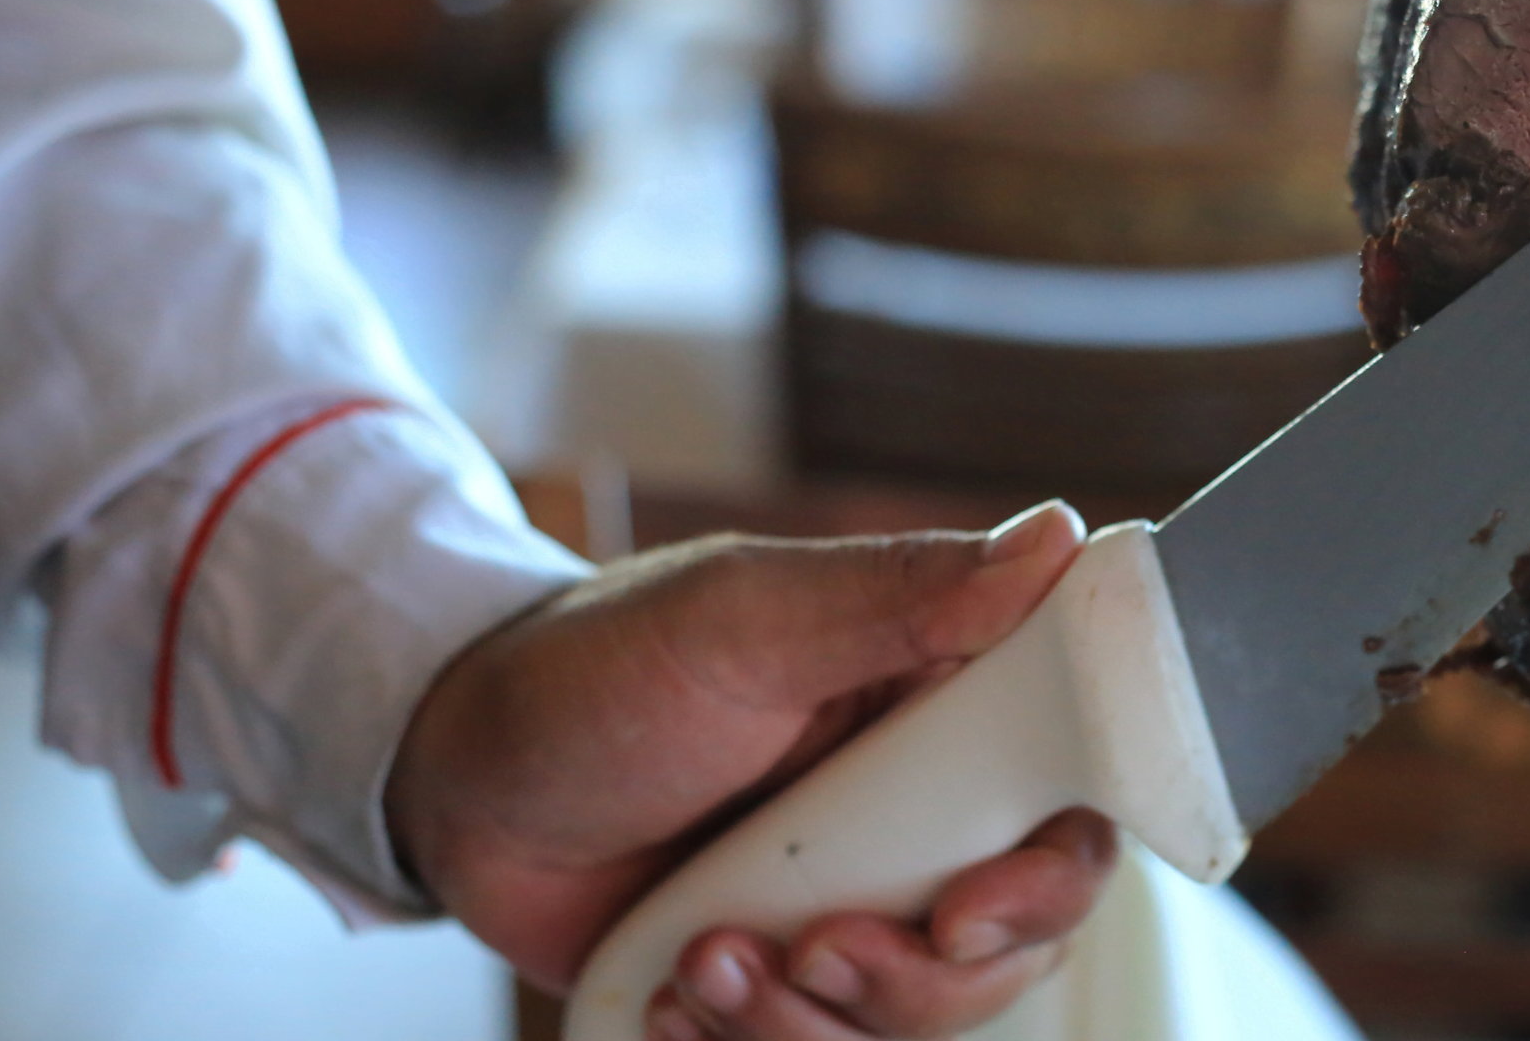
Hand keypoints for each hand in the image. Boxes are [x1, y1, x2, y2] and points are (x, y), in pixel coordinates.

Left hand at [384, 500, 1118, 1038]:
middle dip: (919, 979)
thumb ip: (903, 592)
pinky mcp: (782, 981)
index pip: (1072, 804)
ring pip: (916, 1018)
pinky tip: (678, 990)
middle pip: (1012, 944)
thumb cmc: (597, 667)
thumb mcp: (745, 615)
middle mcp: (917, 816)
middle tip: (817, 949)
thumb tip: (1055, 538)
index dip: (1047, 880)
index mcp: (938, 709)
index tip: (967, 912)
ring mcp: (851, 905)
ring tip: (707, 962)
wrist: (457, 778)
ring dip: (812, 1021)